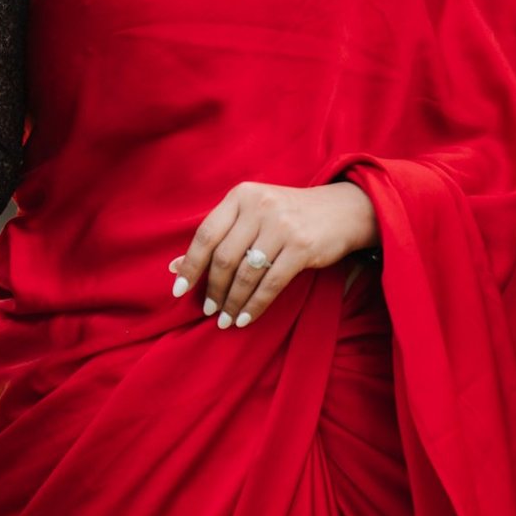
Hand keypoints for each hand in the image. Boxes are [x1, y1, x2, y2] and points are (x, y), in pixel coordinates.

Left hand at [170, 181, 379, 328]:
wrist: (343, 210)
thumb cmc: (290, 215)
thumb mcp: (252, 215)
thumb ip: (218, 236)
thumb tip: (173, 267)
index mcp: (242, 195)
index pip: (206, 233)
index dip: (190, 265)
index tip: (179, 290)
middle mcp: (259, 206)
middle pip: (224, 257)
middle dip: (213, 290)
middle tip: (209, 310)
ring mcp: (281, 225)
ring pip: (246, 273)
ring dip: (232, 302)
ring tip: (226, 319)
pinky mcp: (301, 246)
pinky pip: (271, 283)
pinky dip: (255, 305)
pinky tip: (246, 318)